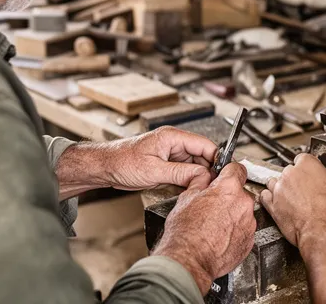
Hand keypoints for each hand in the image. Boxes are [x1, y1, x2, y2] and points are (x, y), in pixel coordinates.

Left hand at [55, 127, 217, 196]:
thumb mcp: (154, 171)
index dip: (216, 158)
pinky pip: (184, 171)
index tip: (221, 173)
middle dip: (207, 170)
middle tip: (210, 186)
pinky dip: (187, 180)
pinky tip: (187, 189)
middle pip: (202, 155)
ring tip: (198, 189)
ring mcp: (169, 153)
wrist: (104, 168)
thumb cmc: (121, 162)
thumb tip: (203, 176)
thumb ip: (181, 173)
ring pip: (194, 164)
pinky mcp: (165, 164)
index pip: (205, 144)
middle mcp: (173, 143)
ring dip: (197, 176)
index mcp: (172, 137)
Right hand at [153, 163, 256, 294]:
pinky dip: (235, 230)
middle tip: (212, 205)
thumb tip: (204, 177)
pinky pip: (244, 229)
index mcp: (229, 188)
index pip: (237, 169)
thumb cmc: (186, 233)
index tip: (224, 175)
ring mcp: (249, 223)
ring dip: (232, 214)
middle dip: (228, 196)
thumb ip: (200, 183)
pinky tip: (219, 235)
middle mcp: (243, 204)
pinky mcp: (249, 240)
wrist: (189, 261)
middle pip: (240, 192)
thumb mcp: (186, 198)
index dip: (228, 171)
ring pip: (243, 211)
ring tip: (214, 224)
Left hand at [259, 154, 325, 247]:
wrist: (323, 230)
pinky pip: (265, 197)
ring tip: (291, 197)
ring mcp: (279, 189)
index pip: (303, 159)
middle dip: (295, 179)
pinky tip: (276, 201)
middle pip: (289, 171)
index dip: (308, 168)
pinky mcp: (272, 205)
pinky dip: (269, 198)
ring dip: (281, 188)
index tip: (311, 174)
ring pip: (274, 182)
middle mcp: (290, 173)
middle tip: (305, 190)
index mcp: (307, 164)